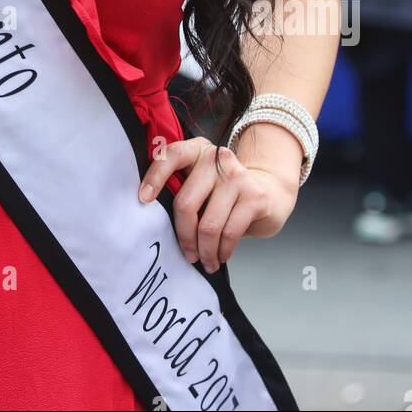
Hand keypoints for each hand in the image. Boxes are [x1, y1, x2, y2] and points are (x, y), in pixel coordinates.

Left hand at [138, 137, 297, 273]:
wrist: (268, 191)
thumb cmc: (223, 192)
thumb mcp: (200, 180)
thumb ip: (180, 186)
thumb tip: (152, 216)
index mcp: (196, 149)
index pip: (170, 156)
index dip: (155, 177)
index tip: (143, 199)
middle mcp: (216, 158)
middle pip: (187, 203)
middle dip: (184, 236)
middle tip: (187, 254)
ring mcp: (237, 176)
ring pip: (209, 225)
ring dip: (205, 251)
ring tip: (205, 261)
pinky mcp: (254, 196)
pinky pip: (230, 233)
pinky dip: (222, 251)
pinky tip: (220, 256)